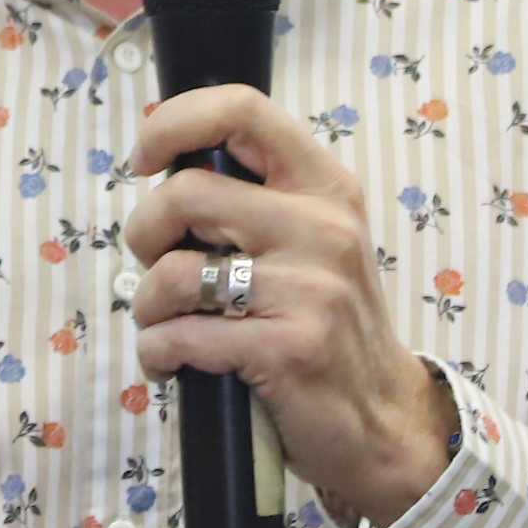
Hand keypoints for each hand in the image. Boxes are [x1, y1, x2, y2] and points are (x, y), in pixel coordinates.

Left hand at [126, 90, 457, 527]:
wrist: (384, 418)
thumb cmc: (328, 324)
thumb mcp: (313, 242)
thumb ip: (256, 200)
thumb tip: (163, 170)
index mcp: (325, 186)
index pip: (242, 110)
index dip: (174, 123)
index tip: (144, 159)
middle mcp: (324, 226)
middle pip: (186, 192)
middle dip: (144, 234)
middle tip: (154, 266)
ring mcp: (311, 289)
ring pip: (173, 272)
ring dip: (146, 305)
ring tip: (163, 324)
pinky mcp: (290, 349)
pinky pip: (181, 337)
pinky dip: (157, 352)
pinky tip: (171, 363)